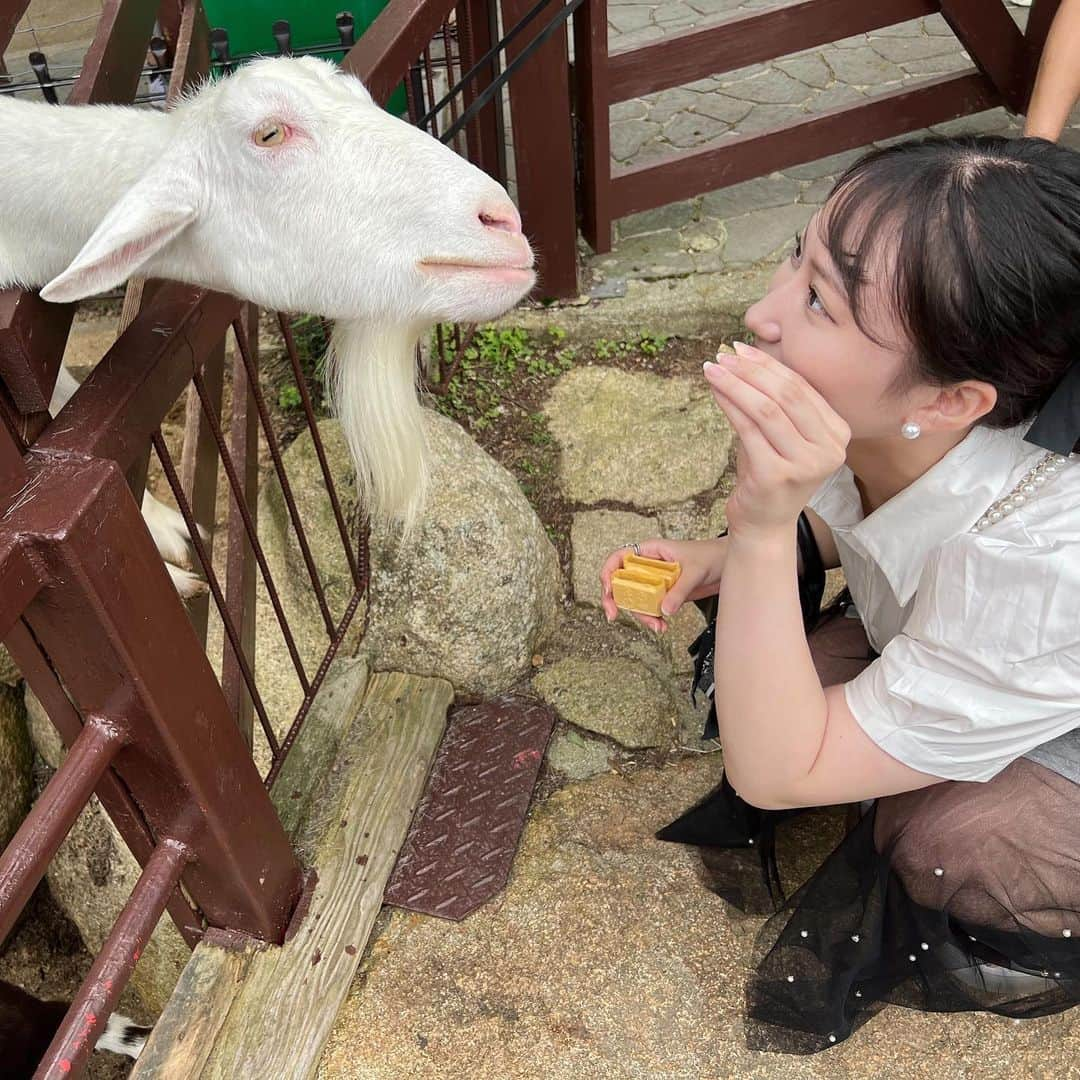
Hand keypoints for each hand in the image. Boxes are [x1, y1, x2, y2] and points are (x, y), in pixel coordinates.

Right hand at [599, 536, 726, 632]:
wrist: (728, 565)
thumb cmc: (711, 556)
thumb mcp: (694, 572)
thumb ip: (679, 591)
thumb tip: (664, 610)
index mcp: (650, 551)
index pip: (618, 558)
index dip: (608, 573)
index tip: (609, 591)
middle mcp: (648, 565)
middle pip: (621, 583)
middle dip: (617, 600)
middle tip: (613, 616)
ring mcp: (655, 581)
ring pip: (635, 599)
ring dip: (640, 615)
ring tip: (657, 626)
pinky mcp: (664, 594)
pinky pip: (650, 607)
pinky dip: (652, 618)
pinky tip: (663, 625)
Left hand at [703, 342, 848, 539]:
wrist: (764, 524)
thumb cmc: (770, 473)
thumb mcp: (780, 434)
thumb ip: (774, 401)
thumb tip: (742, 356)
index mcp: (838, 433)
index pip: (802, 388)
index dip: (770, 365)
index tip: (742, 349)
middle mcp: (830, 449)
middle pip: (787, 395)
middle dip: (751, 370)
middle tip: (724, 354)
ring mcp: (805, 464)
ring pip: (767, 410)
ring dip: (736, 384)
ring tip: (713, 369)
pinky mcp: (776, 475)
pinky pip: (749, 430)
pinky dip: (730, 406)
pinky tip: (715, 392)